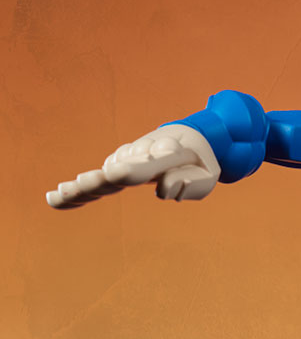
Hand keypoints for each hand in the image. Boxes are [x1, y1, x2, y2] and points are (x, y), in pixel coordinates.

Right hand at [46, 124, 219, 208]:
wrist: (187, 139)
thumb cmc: (200, 163)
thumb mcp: (208, 176)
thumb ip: (191, 184)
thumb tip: (161, 187)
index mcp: (170, 151)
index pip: (153, 161)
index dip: (135, 168)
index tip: (115, 173)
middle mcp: (144, 153)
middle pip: (122, 167)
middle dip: (101, 178)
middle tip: (82, 183)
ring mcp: (127, 159)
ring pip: (105, 174)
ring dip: (85, 186)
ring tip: (60, 193)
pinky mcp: (117, 167)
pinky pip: (98, 183)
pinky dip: (79, 192)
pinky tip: (53, 199)